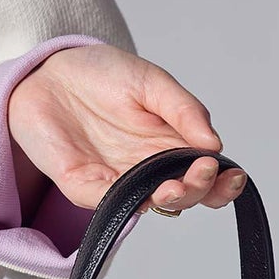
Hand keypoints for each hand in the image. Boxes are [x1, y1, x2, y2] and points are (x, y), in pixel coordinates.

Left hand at [7, 43, 244, 214]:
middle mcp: (149, 168)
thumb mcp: (151, 82)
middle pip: (185, 194)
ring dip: (170, 199)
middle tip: (201, 172)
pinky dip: (130, 201)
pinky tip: (145, 192)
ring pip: (153, 204)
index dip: (223, 181)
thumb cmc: (100, 75)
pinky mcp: (87, 188)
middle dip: (199, 190)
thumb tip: (214, 143)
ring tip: (175, 185)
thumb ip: (184, 110)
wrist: (47, 74)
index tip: (231, 174)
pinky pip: (111, 202)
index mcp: (171, 143)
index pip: (205, 173)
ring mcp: (119, 181)